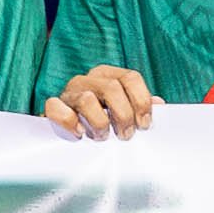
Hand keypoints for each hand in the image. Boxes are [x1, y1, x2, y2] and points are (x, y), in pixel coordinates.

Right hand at [42, 64, 160, 140]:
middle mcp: (88, 79)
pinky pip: (58, 109)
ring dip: (100, 124)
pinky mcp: (53, 106)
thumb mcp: (123, 110)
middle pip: (112, 88)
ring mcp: (69, 92)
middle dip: (123, 116)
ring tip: (102, 136)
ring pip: (87, 100)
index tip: (144, 124)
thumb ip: (140, 105)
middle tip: (125, 135)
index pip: (131, 77)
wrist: (66, 130)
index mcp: (108, 75)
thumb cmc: (100, 120)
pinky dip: (71, 123)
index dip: (142, 102)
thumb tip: (160, 104)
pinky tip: (80, 134)